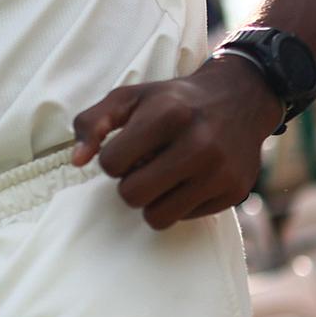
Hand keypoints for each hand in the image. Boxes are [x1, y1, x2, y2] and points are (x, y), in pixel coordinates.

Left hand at [71, 56, 284, 229]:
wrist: (238, 99)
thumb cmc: (172, 101)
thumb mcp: (129, 97)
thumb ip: (93, 122)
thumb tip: (77, 161)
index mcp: (167, 114)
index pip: (111, 164)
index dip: (112, 158)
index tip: (127, 147)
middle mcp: (198, 143)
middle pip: (132, 195)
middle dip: (129, 184)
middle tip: (144, 166)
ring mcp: (219, 170)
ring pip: (157, 217)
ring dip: (151, 200)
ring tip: (162, 176)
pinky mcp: (234, 192)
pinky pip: (185, 219)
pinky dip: (179, 203)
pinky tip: (188, 179)